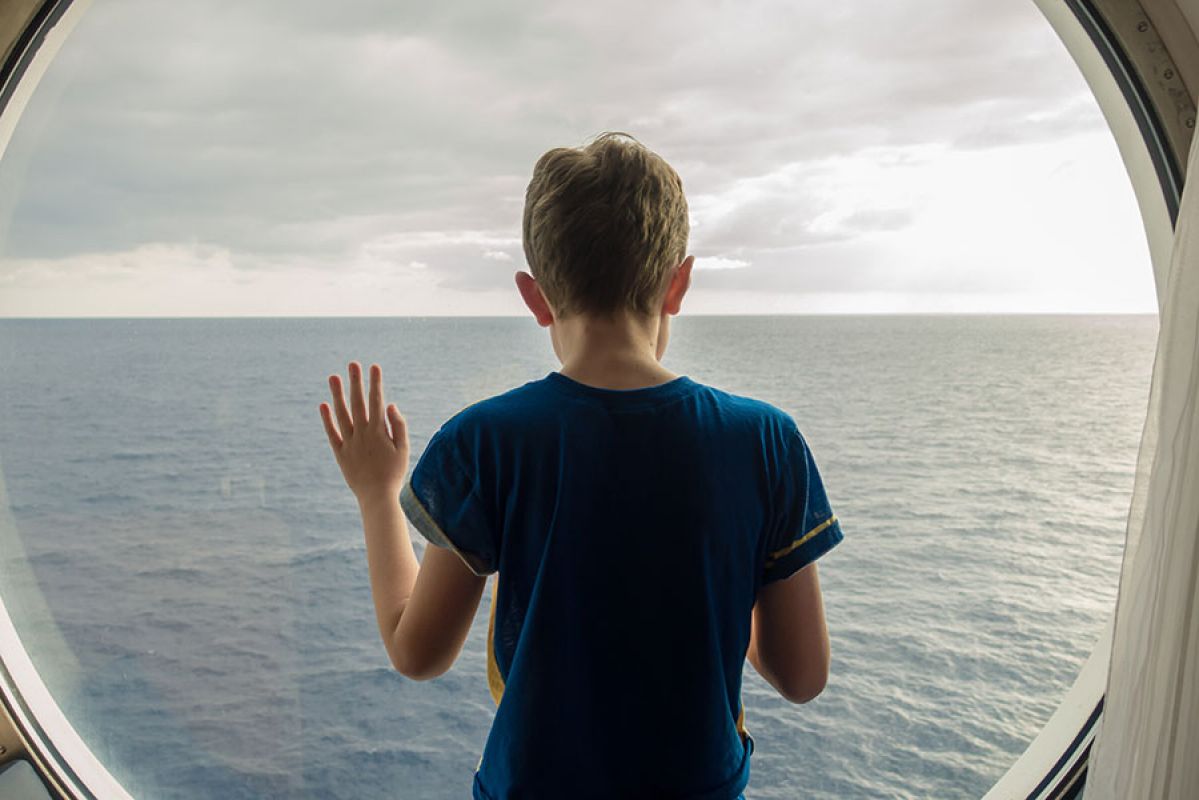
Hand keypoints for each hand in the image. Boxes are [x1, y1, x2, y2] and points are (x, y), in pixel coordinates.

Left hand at [320, 361, 409, 503]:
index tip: (374, 367)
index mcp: (379, 431)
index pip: (376, 401)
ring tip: (333, 377)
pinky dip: (327, 419)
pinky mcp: (340, 453)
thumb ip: (398, 426)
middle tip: (353, 364)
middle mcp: (362, 433)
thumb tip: (390, 405)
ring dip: (337, 394)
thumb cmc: (394, 473)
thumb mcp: (403, 449)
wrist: (377, 497)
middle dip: (355, 382)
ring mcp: (350, 443)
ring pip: (342, 414)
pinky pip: (332, 433)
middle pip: (357, 403)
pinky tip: (323, 405)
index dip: (375, 383)